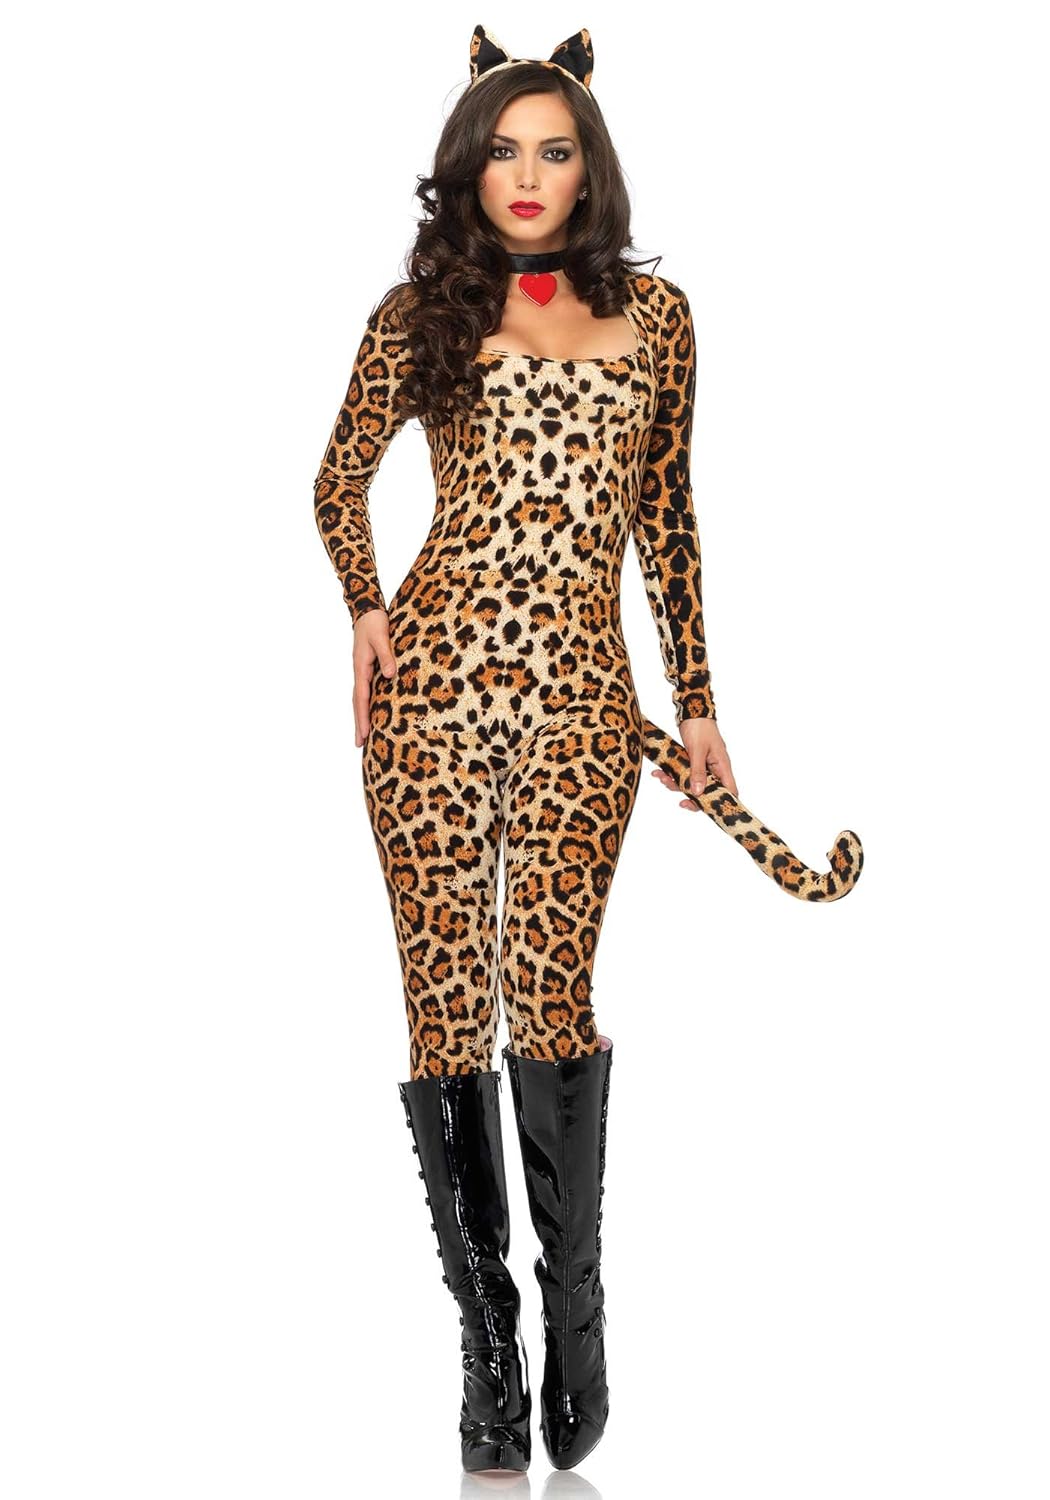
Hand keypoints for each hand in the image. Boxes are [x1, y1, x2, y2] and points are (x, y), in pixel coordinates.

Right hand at [353, 608, 397, 746]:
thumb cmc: (374, 623)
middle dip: (359, 724)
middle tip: (359, 745)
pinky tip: (371, 714)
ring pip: (361, 699)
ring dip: (361, 717)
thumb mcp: (381, 637)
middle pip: (358, 703)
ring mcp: (363, 672)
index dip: (363, 716)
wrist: (367, 611)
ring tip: (363, 736)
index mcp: (361, 667)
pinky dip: (366, 706)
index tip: (365, 733)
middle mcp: (360, 673)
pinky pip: (367, 692)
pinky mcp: (368, 670)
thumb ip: (386, 656)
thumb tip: (390, 676)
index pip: (361, 697)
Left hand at [651, 717, 738, 809]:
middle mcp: (715, 767)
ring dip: (676, 783)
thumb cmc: (699, 726)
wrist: (691, 708)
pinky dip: (672, 773)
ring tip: (663, 778)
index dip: (720, 803)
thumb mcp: (697, 750)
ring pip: (692, 782)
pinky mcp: (692, 759)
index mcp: (722, 766)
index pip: (729, 791)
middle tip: (679, 800)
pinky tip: (660, 772)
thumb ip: (698, 771)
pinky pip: (683, 772)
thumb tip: (698, 793)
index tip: (706, 810)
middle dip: (691, 795)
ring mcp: (703, 763)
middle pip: (707, 790)